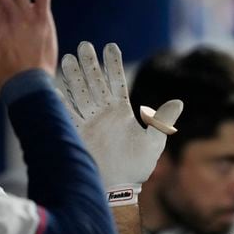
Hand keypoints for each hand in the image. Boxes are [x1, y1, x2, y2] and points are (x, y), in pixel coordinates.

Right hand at [60, 42, 181, 205]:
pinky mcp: (75, 133)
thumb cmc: (136, 167)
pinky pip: (66, 113)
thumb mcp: (153, 142)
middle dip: (90, 64)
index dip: (113, 64)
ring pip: (80, 92)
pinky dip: (60, 100)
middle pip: (95, 82)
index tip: (110, 46)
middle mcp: (103, 113)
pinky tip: (55, 86)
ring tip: (69, 56)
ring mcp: (88, 121)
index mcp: (121, 112)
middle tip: (84, 45)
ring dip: (74, 76)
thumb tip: (179, 102)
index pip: (117, 82)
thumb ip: (162, 121)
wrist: (118, 188)